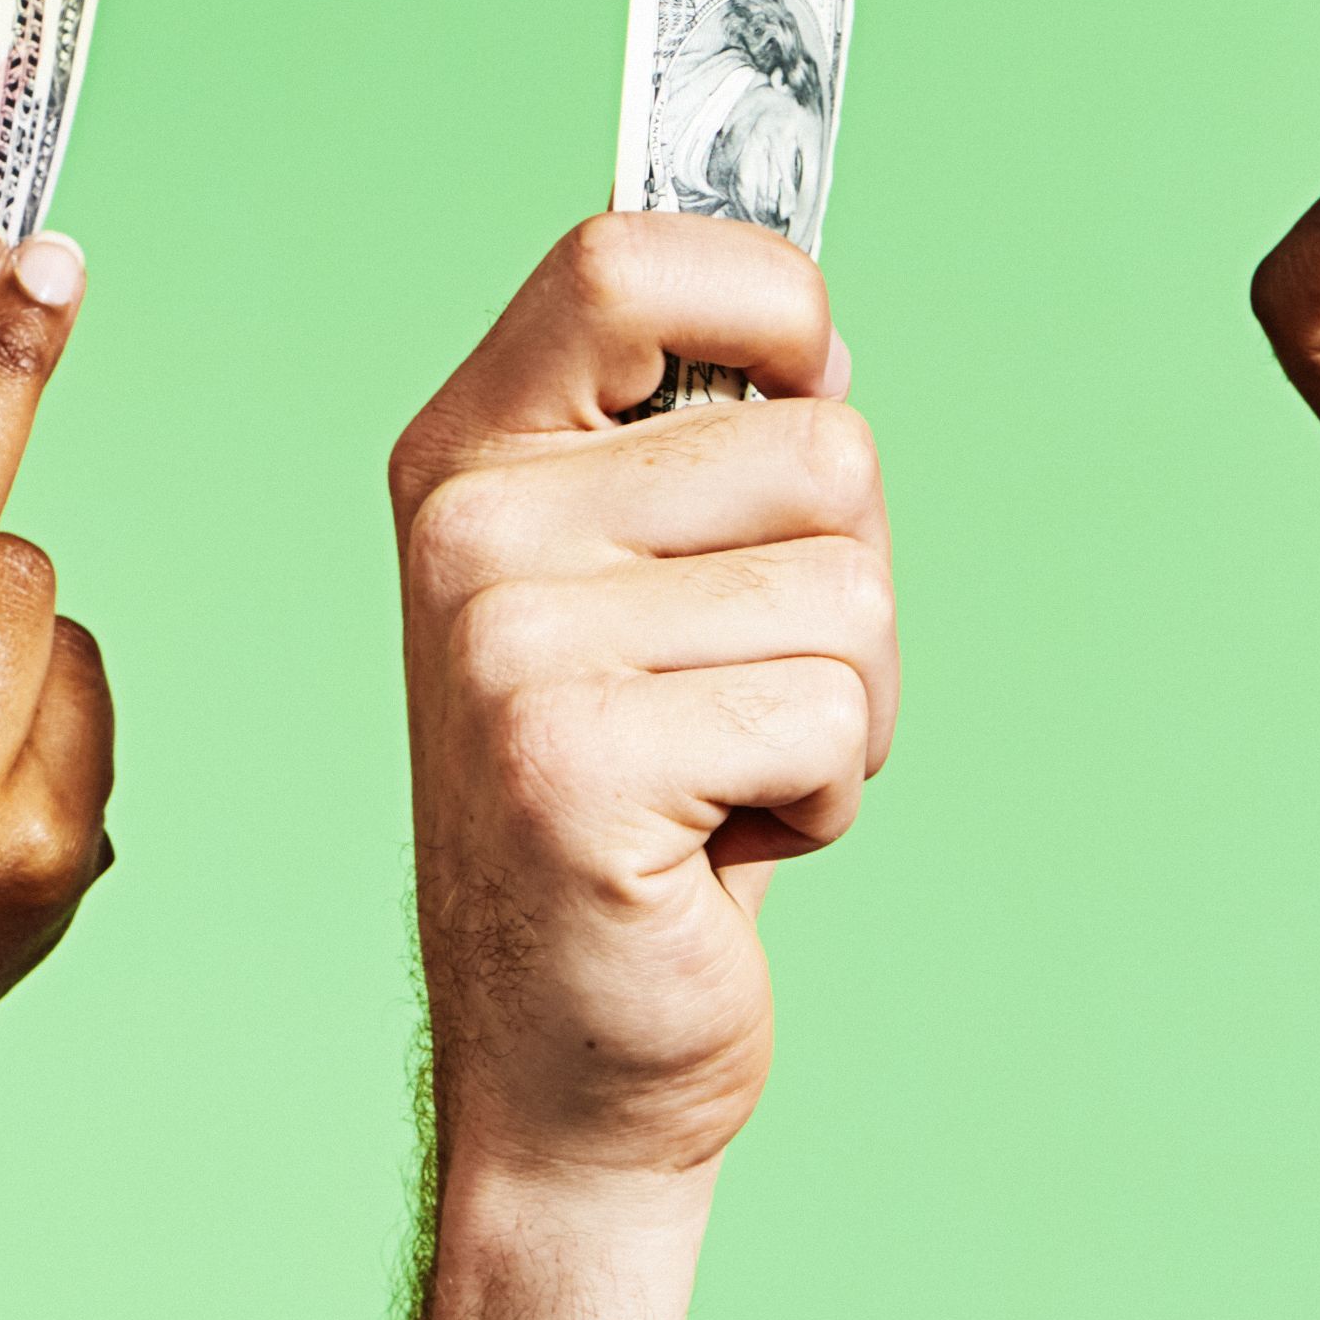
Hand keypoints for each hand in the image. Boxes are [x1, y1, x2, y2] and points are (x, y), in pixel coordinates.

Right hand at [384, 217, 896, 1187]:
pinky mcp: (575, 765)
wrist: (562, 1061)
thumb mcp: (642, 591)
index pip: (627, 258)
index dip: (766, 300)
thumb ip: (703, 451)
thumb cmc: (633, 814)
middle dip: (845, 585)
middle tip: (736, 693)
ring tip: (728, 776)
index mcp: (469, 453)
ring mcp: (507, 645)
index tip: (795, 386)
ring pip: (851, 592)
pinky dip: (825, 799)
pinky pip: (833, 717)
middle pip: (819, 446)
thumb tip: (819, 337)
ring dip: (845, 708)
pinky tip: (720, 847)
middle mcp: (468, 529)